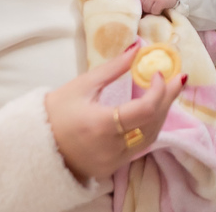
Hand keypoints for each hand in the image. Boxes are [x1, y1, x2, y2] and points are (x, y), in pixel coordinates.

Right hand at [45, 42, 184, 182]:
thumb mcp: (83, 85)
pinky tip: (154, 111)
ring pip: (150, 137)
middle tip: (179, 78)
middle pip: (153, 123)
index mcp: (101, 125)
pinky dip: (149, 127)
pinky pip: (140, 146)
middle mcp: (110, 147)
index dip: (159, 91)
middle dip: (169, 99)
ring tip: (168, 92)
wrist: (36, 147)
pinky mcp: (113, 167)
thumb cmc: (56, 112)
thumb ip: (114, 68)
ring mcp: (113, 160)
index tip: (159, 72)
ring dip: (162, 113)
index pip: (145, 110)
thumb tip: (138, 47)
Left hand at [120, 0, 178, 13]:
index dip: (140, 3)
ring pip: (146, 9)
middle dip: (146, 7)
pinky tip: (161, 7)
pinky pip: (154, 11)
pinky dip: (157, 11)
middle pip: (140, 5)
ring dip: (152, 10)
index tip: (146, 3)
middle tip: (153, 4)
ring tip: (157, 5)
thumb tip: (129, 6)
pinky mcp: (160, 1)